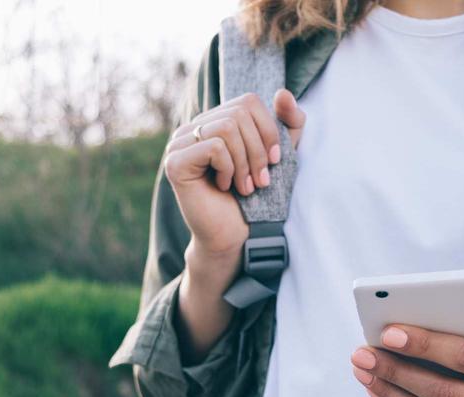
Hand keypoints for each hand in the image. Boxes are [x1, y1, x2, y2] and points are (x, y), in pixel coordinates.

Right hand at [163, 90, 305, 257]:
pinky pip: (214, 147)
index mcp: (214, 122)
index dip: (268, 129)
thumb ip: (288, 124)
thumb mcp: (280, 156)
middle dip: (258, 149)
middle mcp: (193, 128)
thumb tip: (283, 92)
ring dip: (245, 162)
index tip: (274, 161)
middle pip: (238, 113)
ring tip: (246, 187)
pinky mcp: (175, 162)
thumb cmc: (257, 198)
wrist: (236, 237)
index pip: (248, 101)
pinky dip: (229, 168)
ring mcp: (179, 143)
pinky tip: (225, 186)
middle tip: (261, 180)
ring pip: (227, 128)